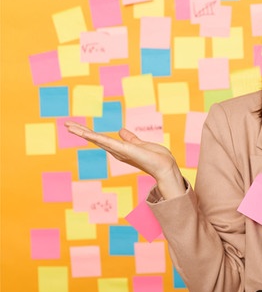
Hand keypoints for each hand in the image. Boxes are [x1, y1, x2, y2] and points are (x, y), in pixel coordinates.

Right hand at [64, 121, 185, 198]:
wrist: (164, 166)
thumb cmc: (156, 157)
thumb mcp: (141, 144)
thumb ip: (130, 138)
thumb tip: (121, 131)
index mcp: (120, 149)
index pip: (101, 139)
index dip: (89, 133)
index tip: (77, 126)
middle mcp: (116, 151)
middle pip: (94, 139)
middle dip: (81, 132)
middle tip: (66, 124)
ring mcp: (118, 151)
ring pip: (96, 139)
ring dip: (82, 132)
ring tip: (68, 126)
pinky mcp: (123, 150)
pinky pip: (106, 142)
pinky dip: (94, 137)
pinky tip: (84, 132)